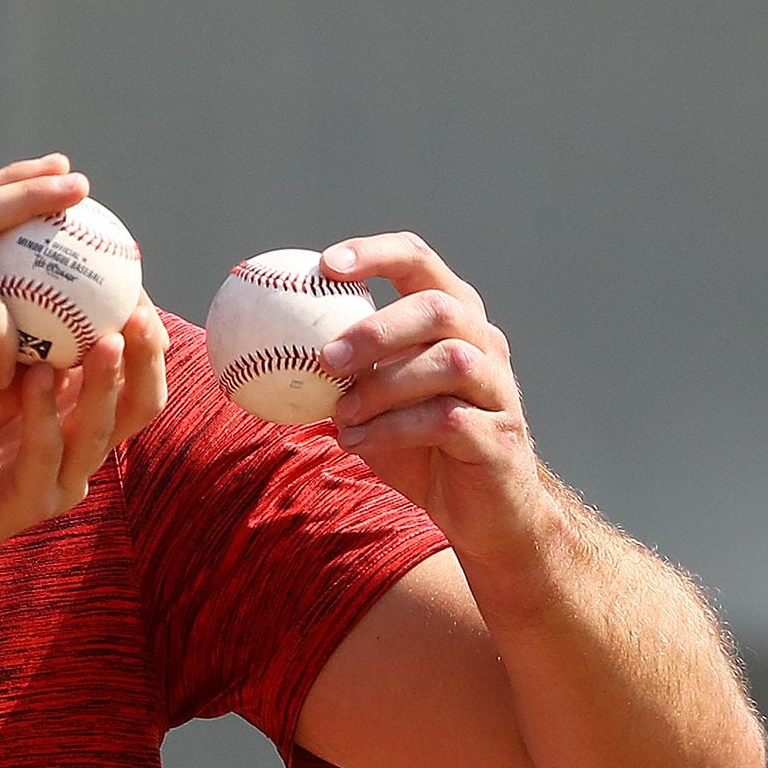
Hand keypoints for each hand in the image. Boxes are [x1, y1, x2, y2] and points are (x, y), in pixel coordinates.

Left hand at [0, 297, 167, 606]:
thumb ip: (14, 335)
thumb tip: (27, 255)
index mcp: (76, 420)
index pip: (133, 375)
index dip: (145, 333)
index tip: (137, 280)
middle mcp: (78, 453)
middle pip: (138, 406)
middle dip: (146, 359)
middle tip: (139, 310)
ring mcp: (55, 483)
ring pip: (98, 433)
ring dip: (103, 385)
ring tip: (106, 340)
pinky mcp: (20, 507)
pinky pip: (42, 459)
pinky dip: (44, 417)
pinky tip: (37, 379)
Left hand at [319, 234, 552, 564]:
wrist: (483, 513)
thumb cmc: (421, 449)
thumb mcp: (373, 405)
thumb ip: (342, 374)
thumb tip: (266, 348)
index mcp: (453, 322)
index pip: (421, 263)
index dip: (376, 254)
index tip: (325, 266)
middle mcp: (485, 345)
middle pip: (441, 308)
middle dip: (378, 328)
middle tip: (327, 358)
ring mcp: (498, 390)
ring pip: (449, 363)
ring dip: (383, 386)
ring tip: (341, 414)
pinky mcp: (501, 436)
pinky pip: (447, 420)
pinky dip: (393, 429)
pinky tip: (356, 443)